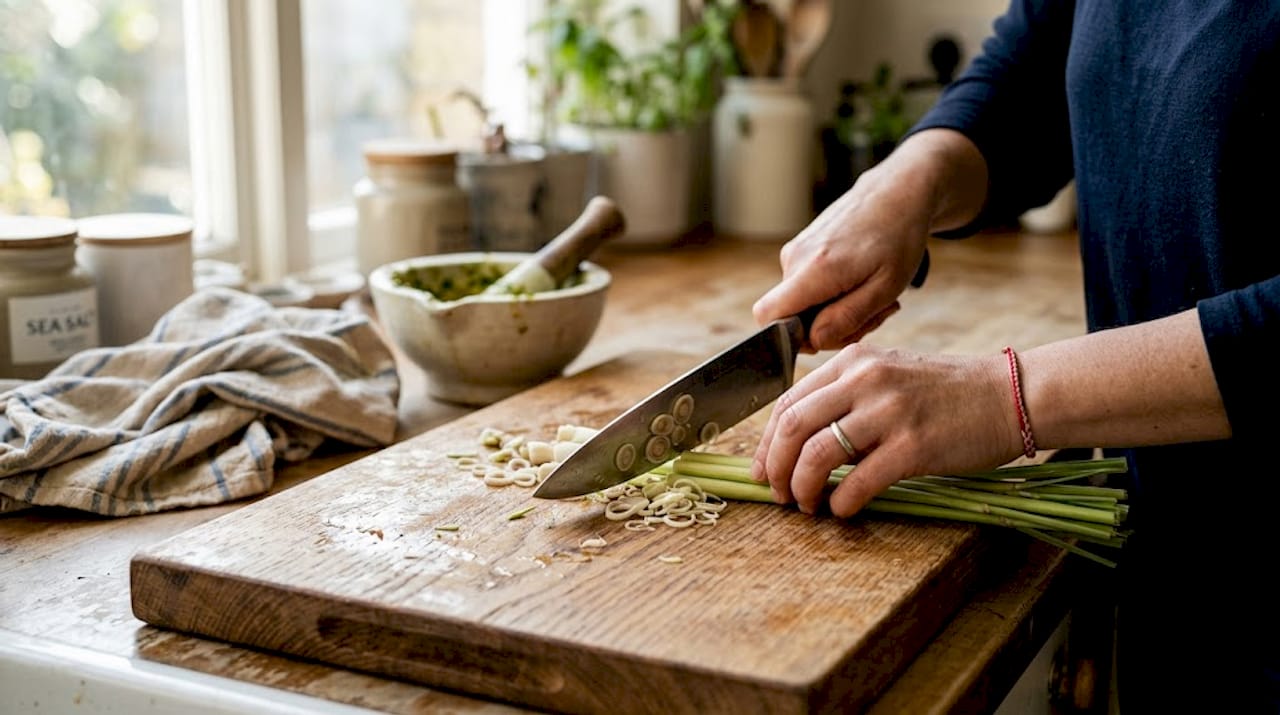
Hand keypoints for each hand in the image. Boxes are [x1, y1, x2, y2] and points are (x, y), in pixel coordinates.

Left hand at [750, 344, 1023, 515]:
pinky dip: (841, 502)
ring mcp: (889, 412)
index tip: (762, 470)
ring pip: (818, 453)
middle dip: (774, 466)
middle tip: (776, 494)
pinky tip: (842, 510)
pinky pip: (859, 481)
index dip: (766, 442)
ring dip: (802, 487)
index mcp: (854, 362)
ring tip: (806, 505)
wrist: (1010, 395)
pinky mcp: (914, 446)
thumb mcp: (889, 377)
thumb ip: (846, 399)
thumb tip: (800, 443)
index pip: (788, 401)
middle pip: (792, 426)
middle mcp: (866, 380)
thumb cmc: (948, 393)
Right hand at [752, 129, 988, 351]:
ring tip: (872, 293)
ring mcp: (795, 251)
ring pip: (802, 304)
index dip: (793, 338)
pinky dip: (833, 294)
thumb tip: (813, 340)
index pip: (767, 317)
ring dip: (836, 310)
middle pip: (791, 317)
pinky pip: (806, 287)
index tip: (832, 333)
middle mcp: (794, 259)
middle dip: (829, 327)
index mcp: (814, 270)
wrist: (897, 193)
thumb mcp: (885, 288)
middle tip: (872, 314)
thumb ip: (846, 318)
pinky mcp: (801, 248)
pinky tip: (860, 281)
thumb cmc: (898, 238)